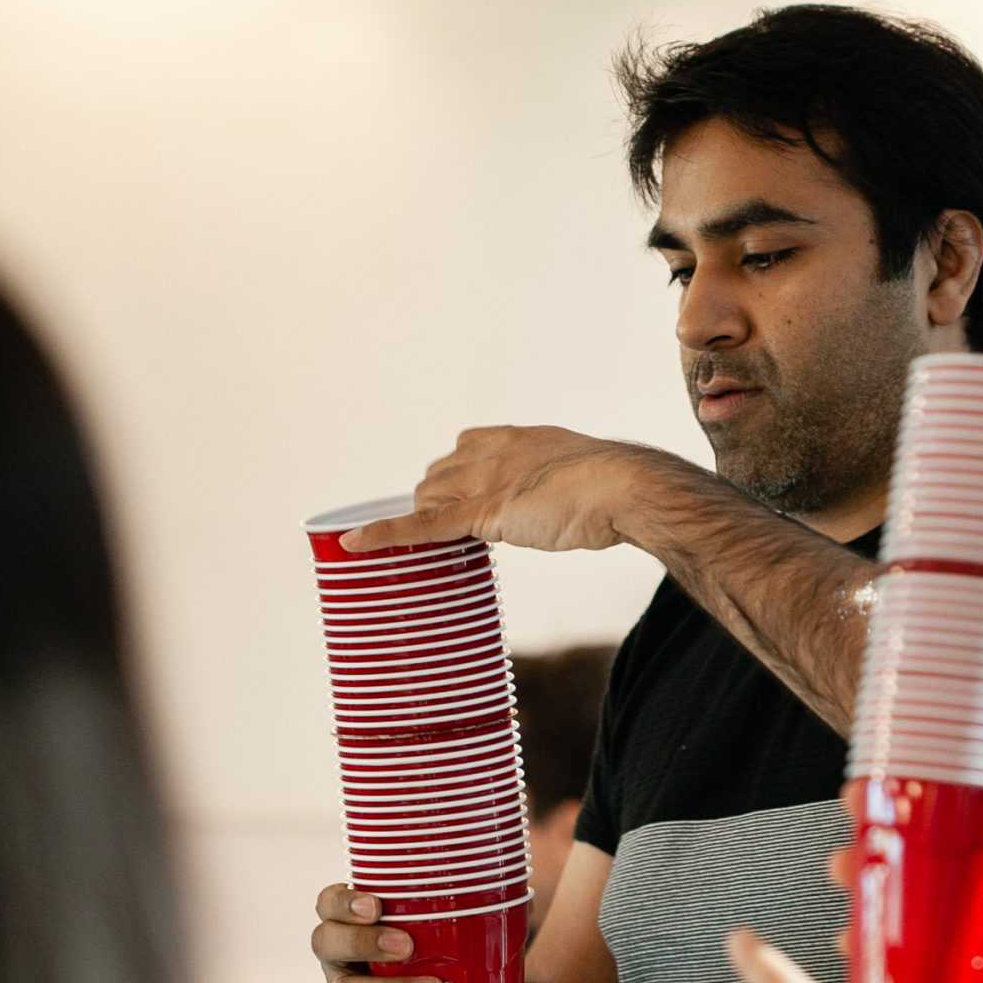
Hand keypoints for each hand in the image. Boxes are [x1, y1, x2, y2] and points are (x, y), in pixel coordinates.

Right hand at [311, 883, 449, 982]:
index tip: (375, 905)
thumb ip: (459, 913)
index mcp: (355, 927)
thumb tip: (507, 889)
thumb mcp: (440, 937)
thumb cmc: (439, 965)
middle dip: (363, 941)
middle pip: (327, 943)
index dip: (342, 902)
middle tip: (407, 946)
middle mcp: (341, 962)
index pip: (329, 905)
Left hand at [340, 426, 655, 553]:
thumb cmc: (621, 488)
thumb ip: (564, 484)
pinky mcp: (484, 512)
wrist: (629, 489)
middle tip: (446, 531)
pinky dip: (385, 535)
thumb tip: (571, 502)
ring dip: (422, 518)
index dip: (458, 473)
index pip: (467, 445)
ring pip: (429, 497)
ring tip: (421, 544)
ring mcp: (486, 480)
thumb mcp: (587, 477)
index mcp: (521, 438)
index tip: (463, 491)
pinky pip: (422, 525)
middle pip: (440, 472)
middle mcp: (495, 451)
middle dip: (436, 500)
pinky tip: (354, 544)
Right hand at [825, 799, 982, 982]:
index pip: (958, 802)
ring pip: (917, 901)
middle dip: (876, 844)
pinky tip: (864, 954)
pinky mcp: (981, 965)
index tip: (874, 784)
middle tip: (849, 846)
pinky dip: (894, 954)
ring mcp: (982, 919)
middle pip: (922, 850)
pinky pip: (929, 957)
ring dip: (876, 896)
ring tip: (848, 895)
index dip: (913, 792)